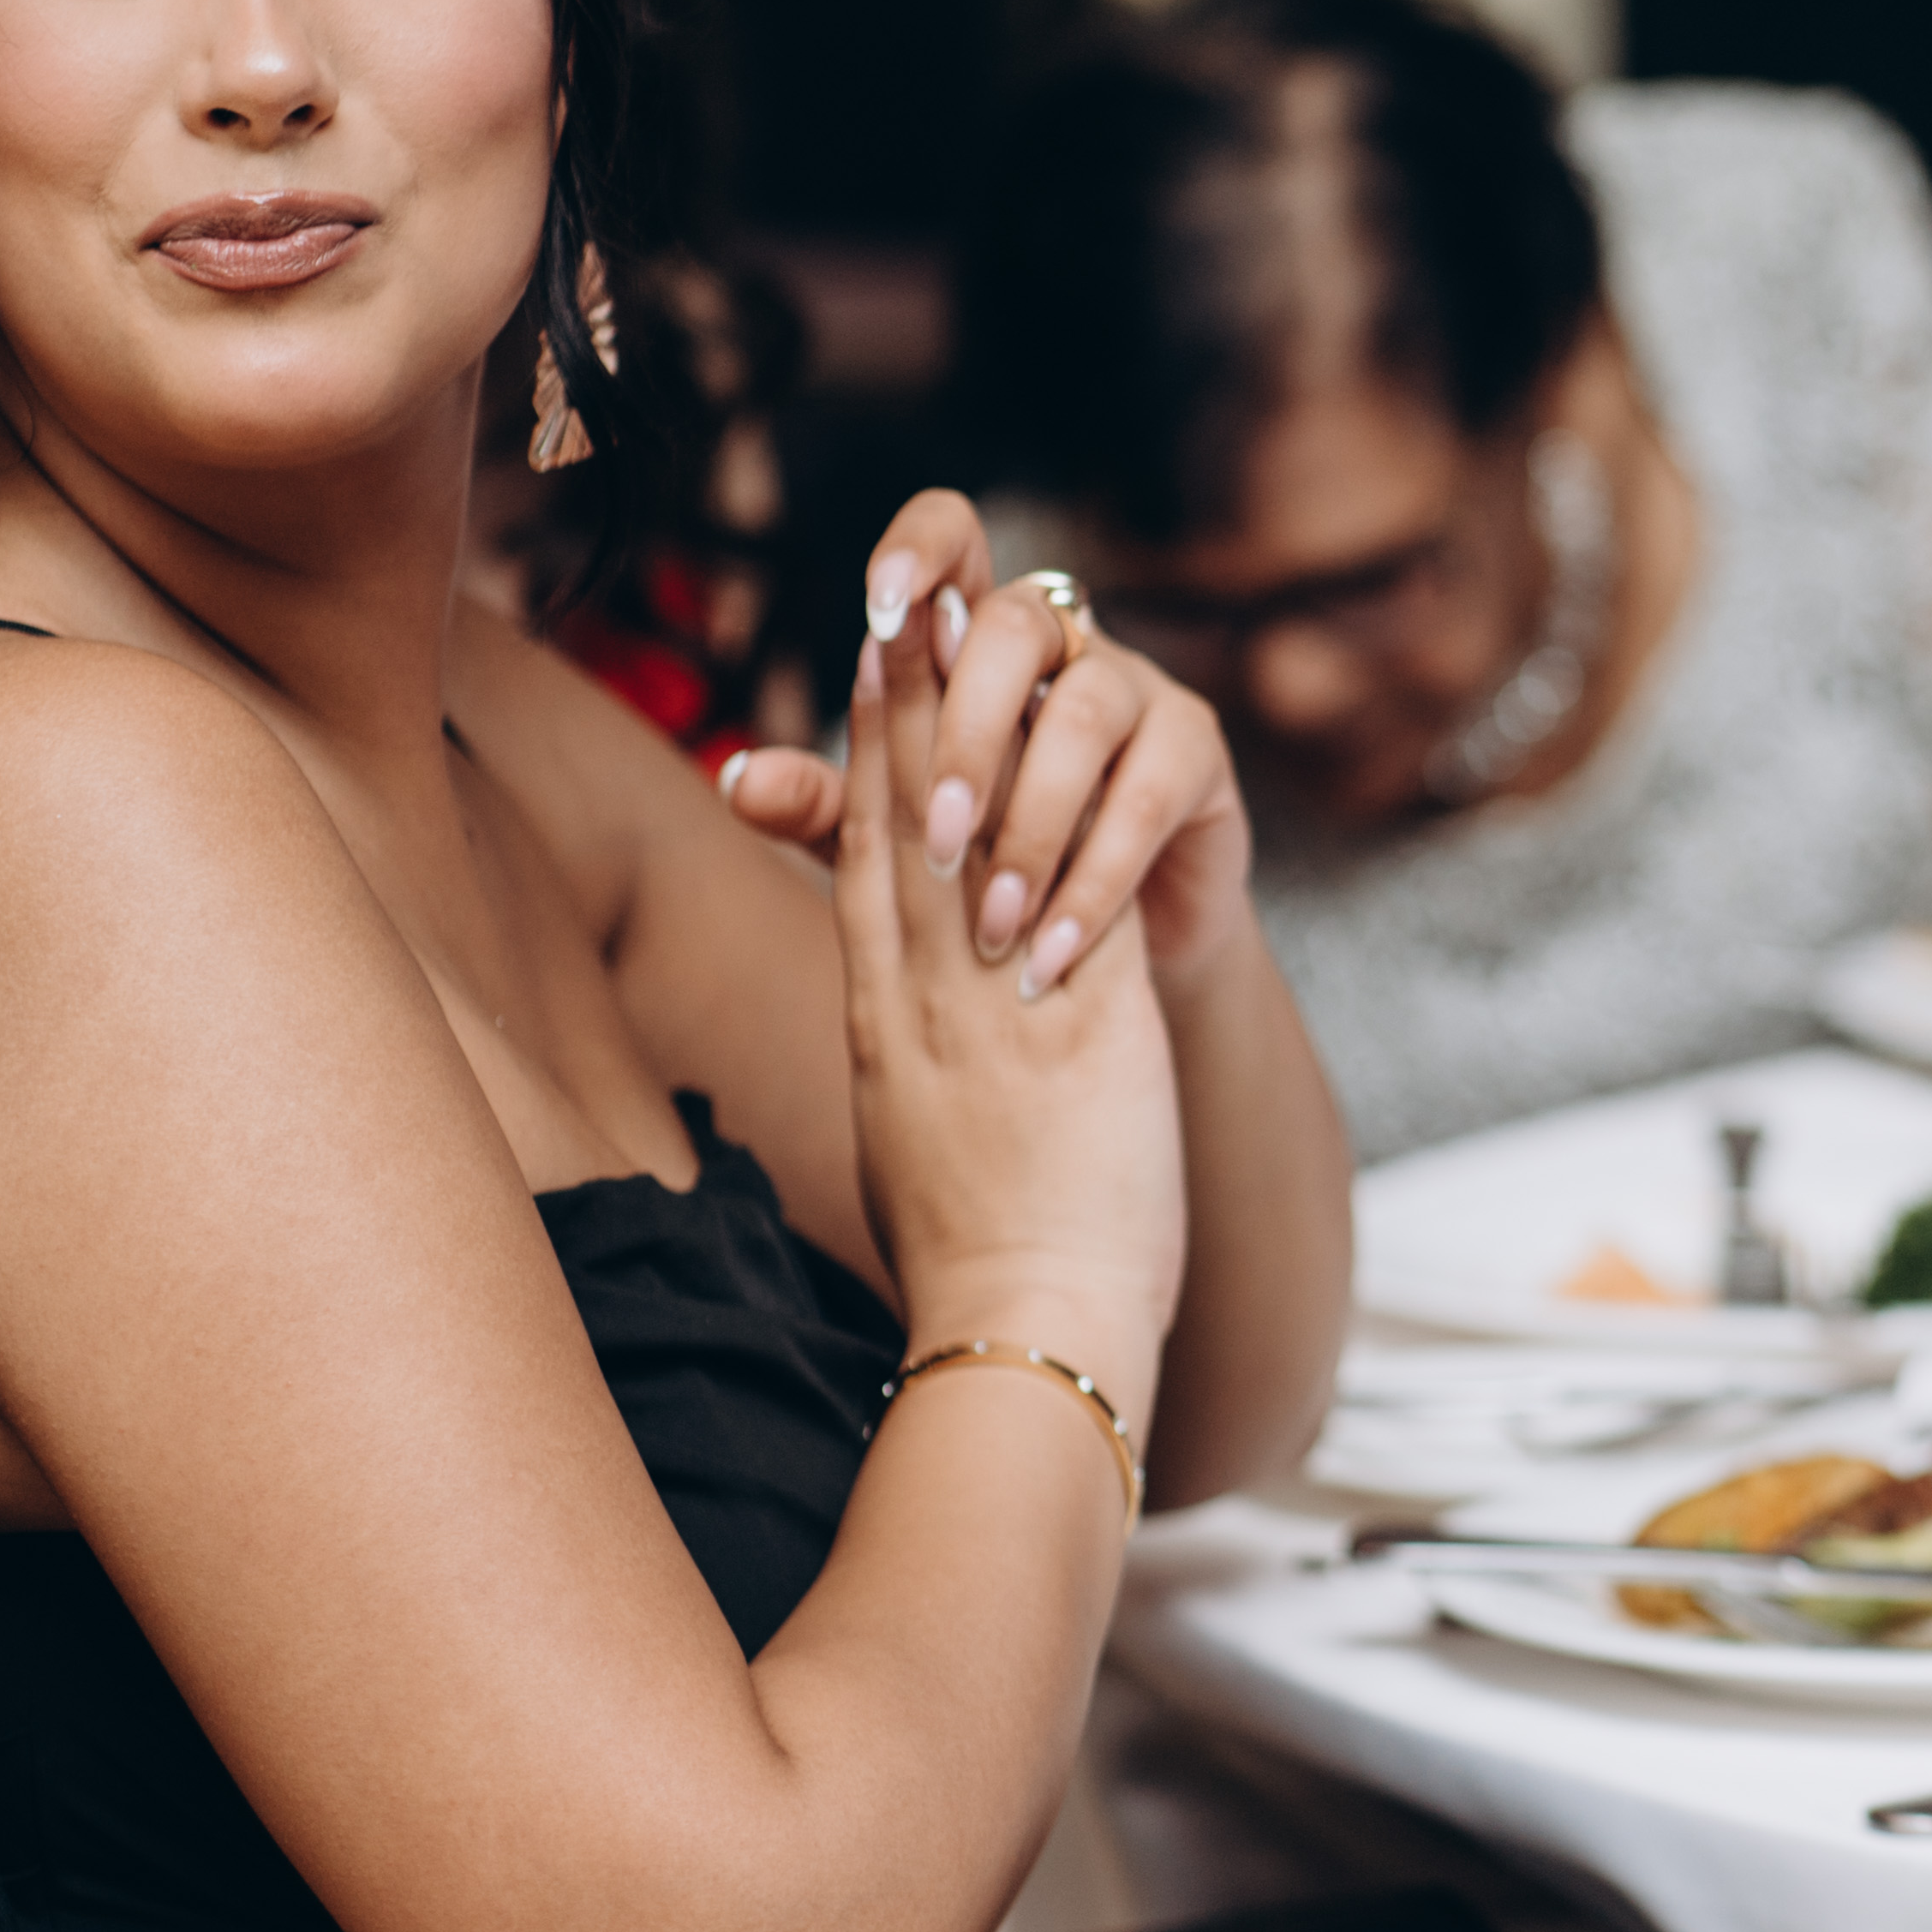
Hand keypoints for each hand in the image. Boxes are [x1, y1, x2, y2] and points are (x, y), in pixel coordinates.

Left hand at [717, 495, 1261, 993]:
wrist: (1111, 955)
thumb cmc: (995, 870)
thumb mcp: (904, 843)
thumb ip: (832, 806)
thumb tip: (736, 780)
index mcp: (975, 639)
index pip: (954, 539)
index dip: (923, 548)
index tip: (885, 609)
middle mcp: (1061, 642)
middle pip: (1015, 625)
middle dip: (967, 734)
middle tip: (936, 838)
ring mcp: (1137, 689)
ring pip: (1083, 713)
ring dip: (1029, 823)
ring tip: (989, 917)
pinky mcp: (1195, 752)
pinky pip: (1148, 794)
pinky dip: (1095, 875)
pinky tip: (1054, 942)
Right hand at [831, 595, 1186, 1405]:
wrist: (1019, 1338)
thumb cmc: (981, 1262)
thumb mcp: (915, 1138)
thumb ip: (912, 1065)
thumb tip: (903, 1041)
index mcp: (881, 1032)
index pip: (860, 870)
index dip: (857, 757)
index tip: (866, 666)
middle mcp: (919, 1007)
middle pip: (896, 828)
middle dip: (897, 703)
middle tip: (899, 593)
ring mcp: (989, 1015)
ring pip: (960, 843)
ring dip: (961, 725)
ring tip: (964, 626)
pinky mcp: (1074, 1036)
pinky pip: (1051, 896)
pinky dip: (1046, 811)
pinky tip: (1064, 742)